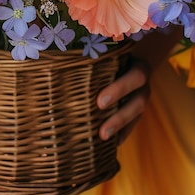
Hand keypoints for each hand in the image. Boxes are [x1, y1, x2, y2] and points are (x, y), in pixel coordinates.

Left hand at [96, 26, 182, 143]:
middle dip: (119, 116)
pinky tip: (109, 146)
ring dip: (120, 128)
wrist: (128, 55)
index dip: (119, 90)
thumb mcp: (105, 48)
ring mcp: (141, 97)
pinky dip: (122, 135)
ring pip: (136, 115)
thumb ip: (90, 53)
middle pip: (138, 101)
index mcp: (136, 64)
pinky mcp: (137, 109)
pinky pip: (133, 125)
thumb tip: (52, 56)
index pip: (134, 77)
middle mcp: (142, 84)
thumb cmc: (107, 51)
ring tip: (102, 139)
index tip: (99, 103)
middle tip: (100, 131)